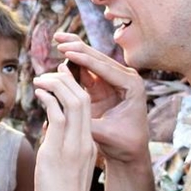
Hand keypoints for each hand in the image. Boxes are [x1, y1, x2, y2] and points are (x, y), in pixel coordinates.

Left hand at [32, 64, 95, 190]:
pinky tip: (38, 93)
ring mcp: (73, 146)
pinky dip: (48, 99)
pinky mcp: (57, 153)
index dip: (74, 87)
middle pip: (83, 98)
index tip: (60, 78)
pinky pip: (57, 116)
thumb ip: (62, 145)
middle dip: (67, 79)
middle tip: (50, 72)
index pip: (86, 106)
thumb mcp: (67, 166)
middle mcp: (84, 141)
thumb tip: (50, 129)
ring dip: (56, 84)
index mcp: (88, 144)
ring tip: (41, 79)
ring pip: (74, 102)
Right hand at [53, 31, 147, 163]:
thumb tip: (63, 107)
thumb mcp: (103, 133)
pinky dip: (73, 61)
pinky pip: (86, 69)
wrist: (129, 152)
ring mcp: (114, 80)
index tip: (66, 52)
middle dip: (77, 47)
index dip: (84, 59)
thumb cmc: (122, 144)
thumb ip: (83, 119)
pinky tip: (60, 52)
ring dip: (74, 49)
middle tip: (58, 39)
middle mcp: (126, 78)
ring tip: (58, 38)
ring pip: (91, 59)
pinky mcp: (103, 84)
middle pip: (98, 57)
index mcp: (132, 86)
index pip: (105, 68)